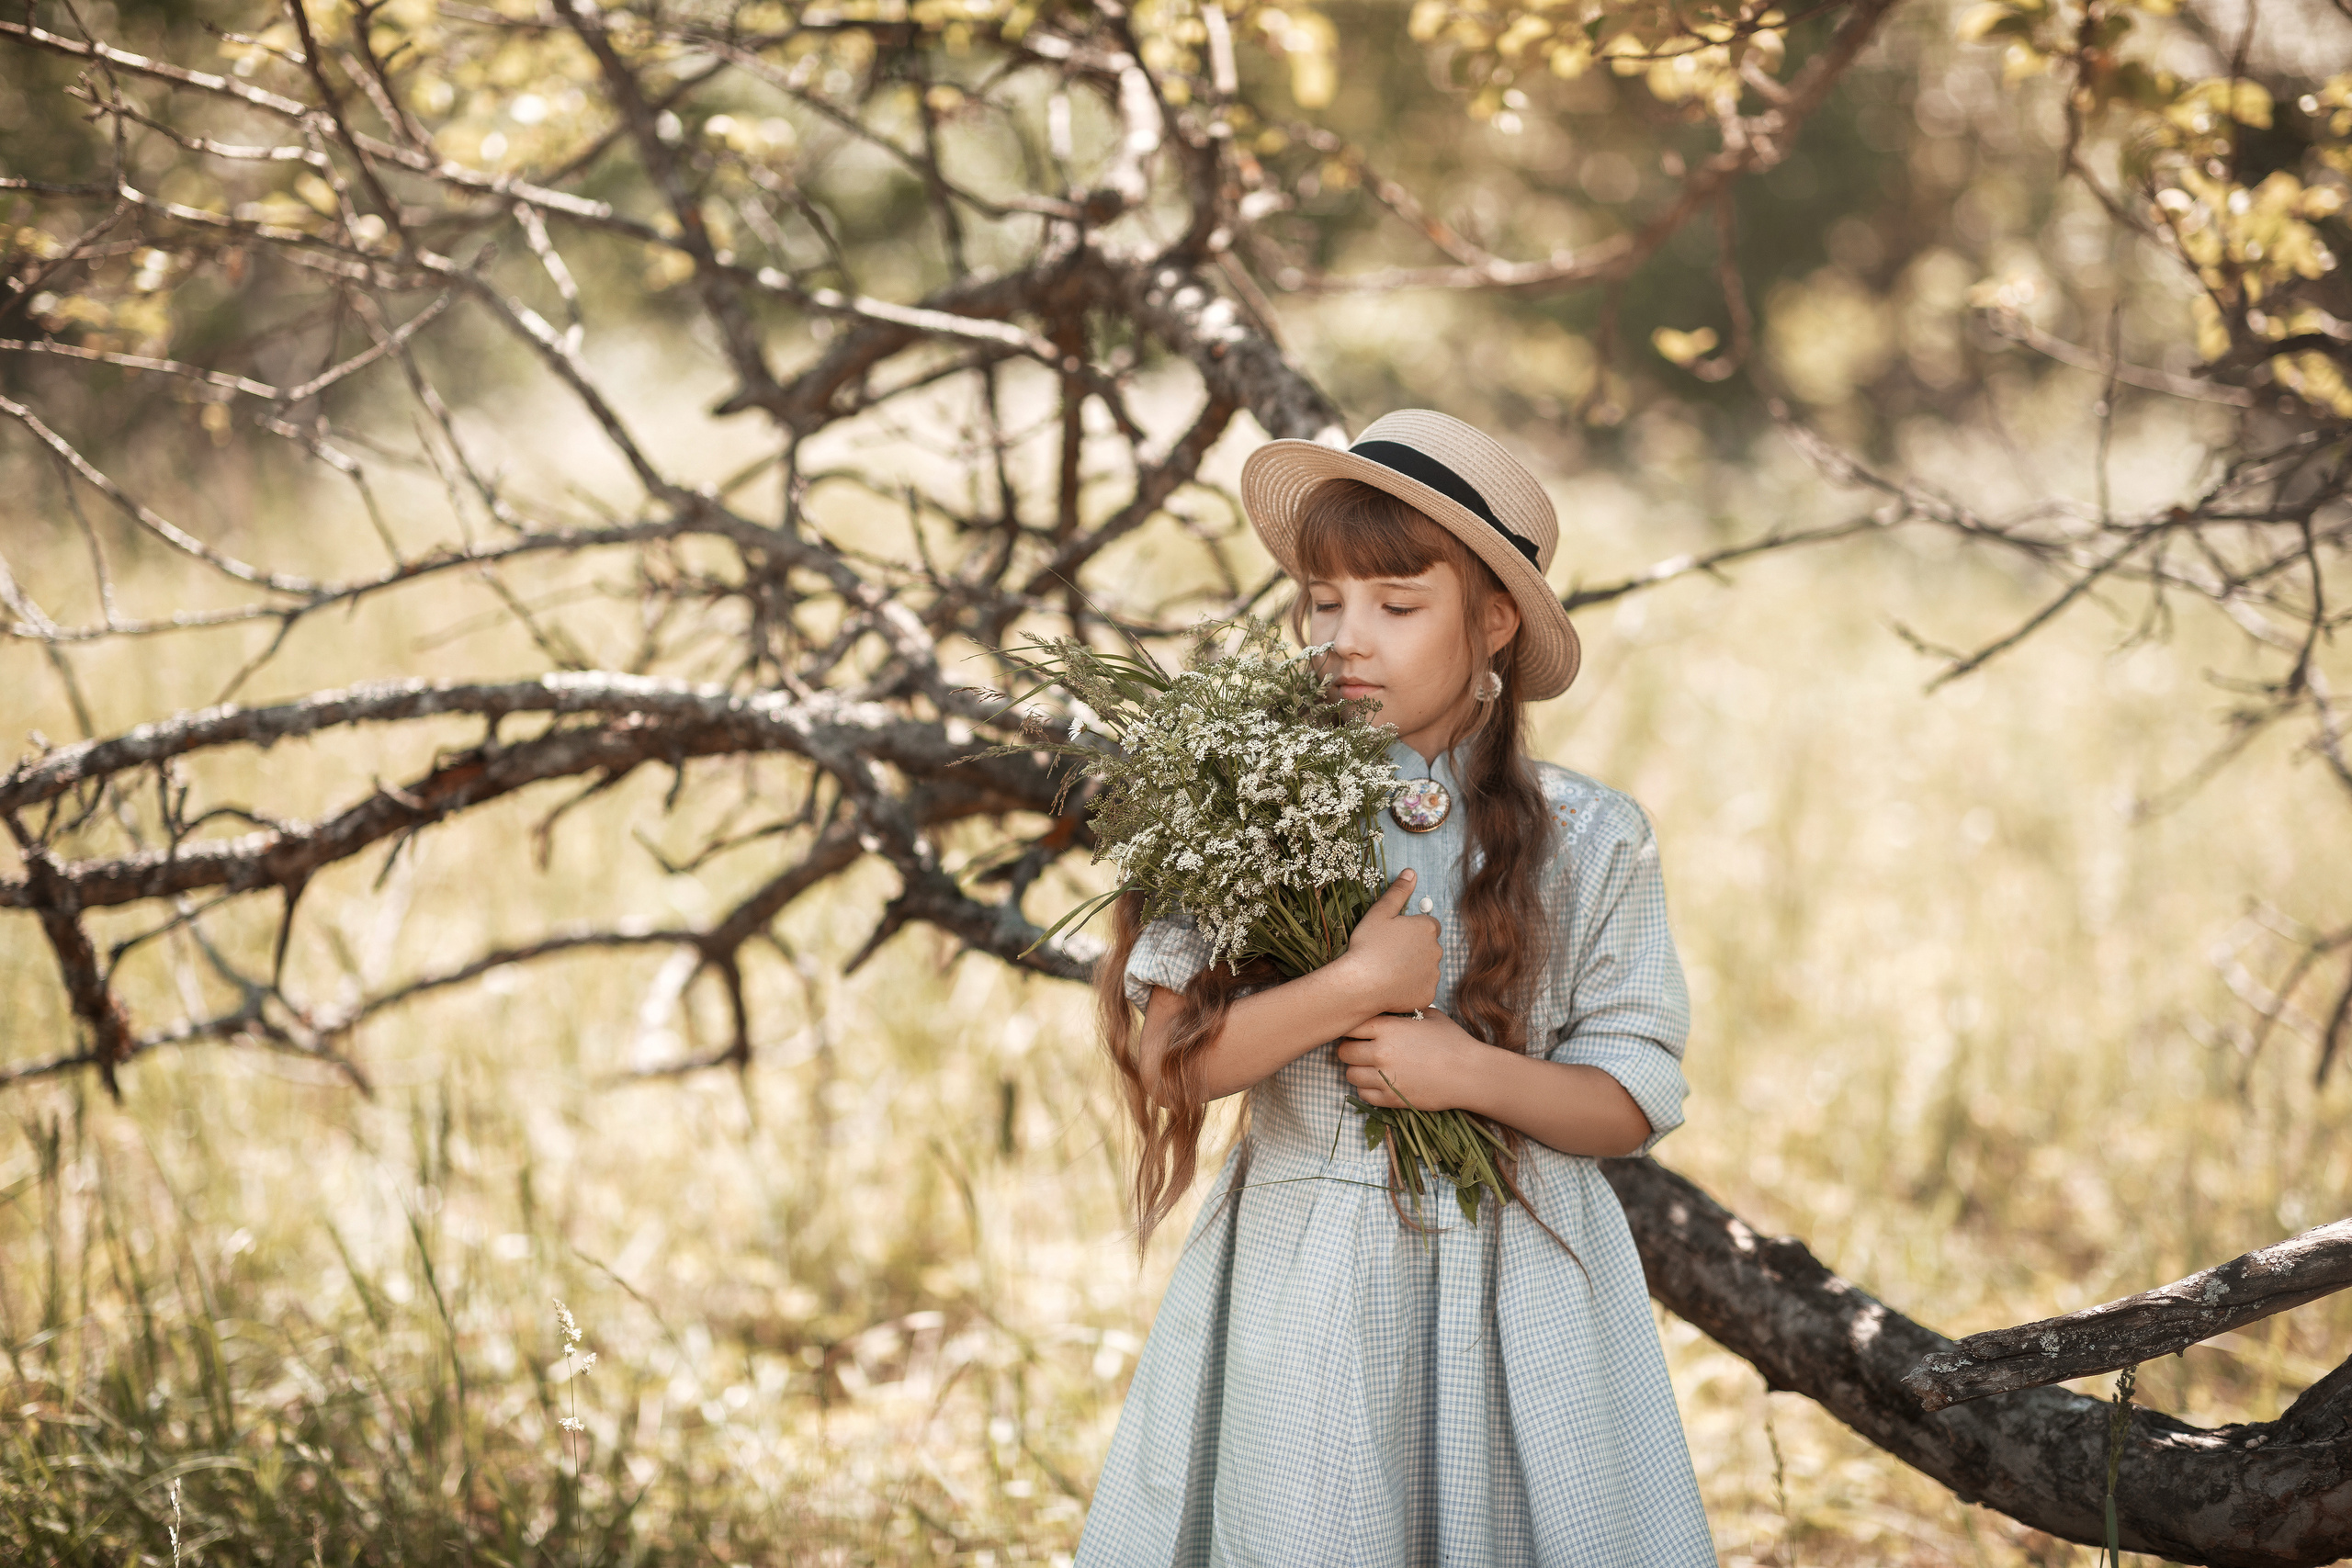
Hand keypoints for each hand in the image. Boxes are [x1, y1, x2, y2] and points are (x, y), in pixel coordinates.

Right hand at [1336, 869, 1441, 1018]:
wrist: (1361, 984)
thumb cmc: (1367, 946)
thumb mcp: (1380, 912)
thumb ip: (1398, 892)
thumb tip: (1411, 872)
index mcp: (1427, 928)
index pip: (1429, 925)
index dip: (1411, 931)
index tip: (1394, 937)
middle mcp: (1437, 950)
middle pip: (1429, 947)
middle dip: (1414, 949)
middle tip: (1389, 954)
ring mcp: (1434, 975)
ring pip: (1427, 969)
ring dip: (1414, 969)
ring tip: (1388, 972)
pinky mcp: (1429, 995)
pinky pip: (1422, 989)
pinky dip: (1411, 988)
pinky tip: (1393, 987)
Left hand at [1336, 1009, 1484, 1112]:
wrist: (1469, 1074)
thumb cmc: (1452, 1041)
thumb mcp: (1429, 1016)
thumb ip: (1404, 1013)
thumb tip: (1391, 1009)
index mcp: (1387, 1028)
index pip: (1350, 1026)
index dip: (1352, 1029)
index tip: (1358, 1031)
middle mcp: (1380, 1052)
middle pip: (1344, 1052)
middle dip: (1350, 1050)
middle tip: (1361, 1050)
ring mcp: (1383, 1077)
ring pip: (1350, 1075)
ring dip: (1357, 1070)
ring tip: (1370, 1067)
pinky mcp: (1391, 1098)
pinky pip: (1363, 1095)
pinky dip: (1367, 1089)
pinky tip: (1379, 1083)